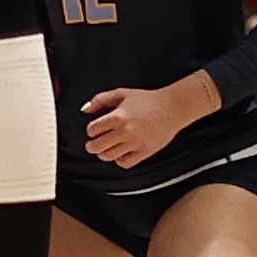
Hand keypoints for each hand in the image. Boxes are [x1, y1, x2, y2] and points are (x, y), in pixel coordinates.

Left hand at [81, 77, 202, 169]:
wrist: (171, 108)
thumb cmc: (147, 100)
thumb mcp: (121, 93)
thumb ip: (100, 100)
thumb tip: (85, 109)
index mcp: (118, 116)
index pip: (93, 129)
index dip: (90, 130)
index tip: (93, 129)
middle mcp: (126, 132)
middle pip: (98, 146)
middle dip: (91, 146)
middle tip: (92, 144)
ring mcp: (135, 144)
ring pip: (109, 156)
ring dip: (103, 153)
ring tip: (105, 148)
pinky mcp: (144, 152)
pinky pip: (125, 163)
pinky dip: (119, 160)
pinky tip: (119, 153)